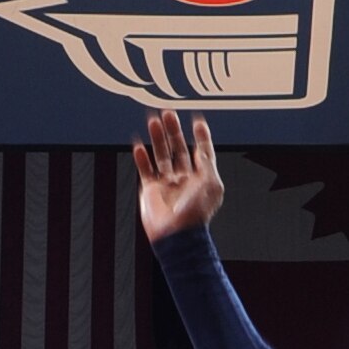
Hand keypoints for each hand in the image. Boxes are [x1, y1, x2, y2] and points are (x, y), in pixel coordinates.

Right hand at [136, 108, 228, 241]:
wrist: (176, 234)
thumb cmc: (196, 213)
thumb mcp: (210, 183)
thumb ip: (206, 162)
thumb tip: (201, 147)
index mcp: (202, 178)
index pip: (202, 152)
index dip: (201, 137)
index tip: (197, 121)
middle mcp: (185, 180)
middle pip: (179, 149)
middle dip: (174, 131)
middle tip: (168, 114)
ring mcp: (167, 184)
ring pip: (162, 155)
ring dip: (158, 138)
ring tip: (153, 122)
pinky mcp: (151, 191)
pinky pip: (145, 170)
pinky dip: (141, 158)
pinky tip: (138, 145)